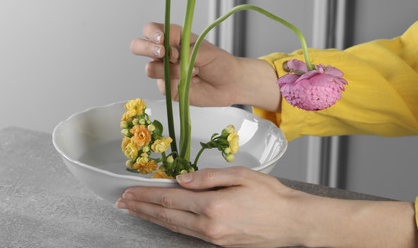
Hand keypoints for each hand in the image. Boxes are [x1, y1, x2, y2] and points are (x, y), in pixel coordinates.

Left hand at [116, 167, 417, 247]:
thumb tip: (180, 179)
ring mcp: (214, 238)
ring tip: (136, 210)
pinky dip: (171, 224)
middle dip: (142, 208)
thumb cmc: (272, 195)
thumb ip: (207, 177)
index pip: (170, 199)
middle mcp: (209, 226)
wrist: (295, 222)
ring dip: (153, 217)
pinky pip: (188, 233)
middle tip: (122, 203)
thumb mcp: (240, 175)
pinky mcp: (220, 244)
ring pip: (175, 227)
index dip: (146, 195)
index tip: (128, 192)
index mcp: (212, 206)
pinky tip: (164, 218)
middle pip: (167, 216)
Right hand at [131, 22, 280, 109]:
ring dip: (170, 69)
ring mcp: (163, 71)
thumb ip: (184, 51)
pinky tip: (191, 80)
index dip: (152, 33)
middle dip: (146, 49)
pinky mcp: (167, 88)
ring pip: (150, 68)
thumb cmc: (218, 62)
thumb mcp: (204, 50)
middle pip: (138, 46)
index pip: (150, 30)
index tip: (162, 39)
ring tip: (191, 69)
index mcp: (172, 37)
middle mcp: (164, 53)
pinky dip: (176, 82)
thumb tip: (169, 56)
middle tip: (162, 53)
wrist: (229, 83)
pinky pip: (162, 84)